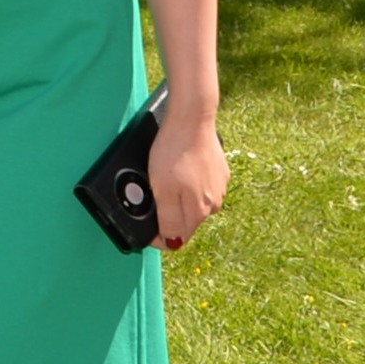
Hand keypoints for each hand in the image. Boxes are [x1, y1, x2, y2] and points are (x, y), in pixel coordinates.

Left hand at [148, 113, 227, 249]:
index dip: (158, 236)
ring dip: (178, 199)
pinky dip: (187, 183)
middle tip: (151, 195)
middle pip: (186, 222)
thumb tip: (173, 243)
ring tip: (164, 179)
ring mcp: (219, 187)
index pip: (178, 237)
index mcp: (200, 211)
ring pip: (193, 204)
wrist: (192, 120)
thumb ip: (169, 220)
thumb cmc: (174, 152)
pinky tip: (179, 169)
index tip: (145, 224)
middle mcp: (214, 203)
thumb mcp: (163, 191)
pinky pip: (200, 186)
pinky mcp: (220, 172)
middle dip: (167, 216)